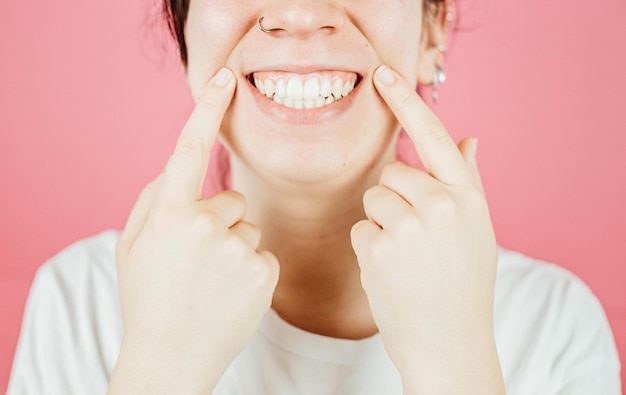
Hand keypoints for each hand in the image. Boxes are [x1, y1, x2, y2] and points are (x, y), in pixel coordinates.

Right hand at [109, 68, 279, 393]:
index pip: (188, 150)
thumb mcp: (133, 246)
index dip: (207, 110)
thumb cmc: (149, 297)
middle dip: (219, 221)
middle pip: (231, 200)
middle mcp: (203, 227)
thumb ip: (153, 199)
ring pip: (249, 226)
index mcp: (167, 216)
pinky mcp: (263, 272)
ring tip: (212, 281)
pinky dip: (251, 268)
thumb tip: (180, 166)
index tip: (222, 78)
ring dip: (235, 245)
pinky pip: (263, 251)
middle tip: (198, 260)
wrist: (171, 359)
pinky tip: (231, 292)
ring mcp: (237, 250)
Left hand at [351, 66, 503, 393]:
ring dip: (380, 222)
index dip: (406, 102)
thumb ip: (468, 183)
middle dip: (394, 198)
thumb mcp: (478, 232)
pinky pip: (359, 227)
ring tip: (403, 257)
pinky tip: (389, 272)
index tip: (384, 74)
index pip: (434, 137)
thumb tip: (470, 137)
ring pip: (372, 196)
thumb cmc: (462, 287)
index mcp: (469, 199)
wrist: (449, 344)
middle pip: (392, 173)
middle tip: (412, 236)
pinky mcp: (378, 248)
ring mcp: (409, 227)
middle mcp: (442, 206)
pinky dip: (368, 247)